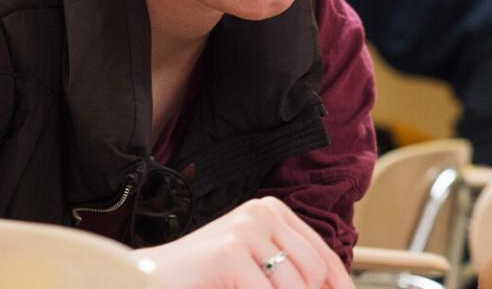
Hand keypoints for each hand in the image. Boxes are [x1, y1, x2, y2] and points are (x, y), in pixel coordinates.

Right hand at [137, 196, 354, 288]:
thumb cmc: (206, 277)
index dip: (338, 284)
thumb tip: (333, 288)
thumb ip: (291, 272)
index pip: (322, 253)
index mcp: (272, 211)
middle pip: (313, 271)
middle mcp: (262, 212)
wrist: (152, 277)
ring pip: (294, 285)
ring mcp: (246, 229)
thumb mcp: (256, 267)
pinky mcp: (230, 251)